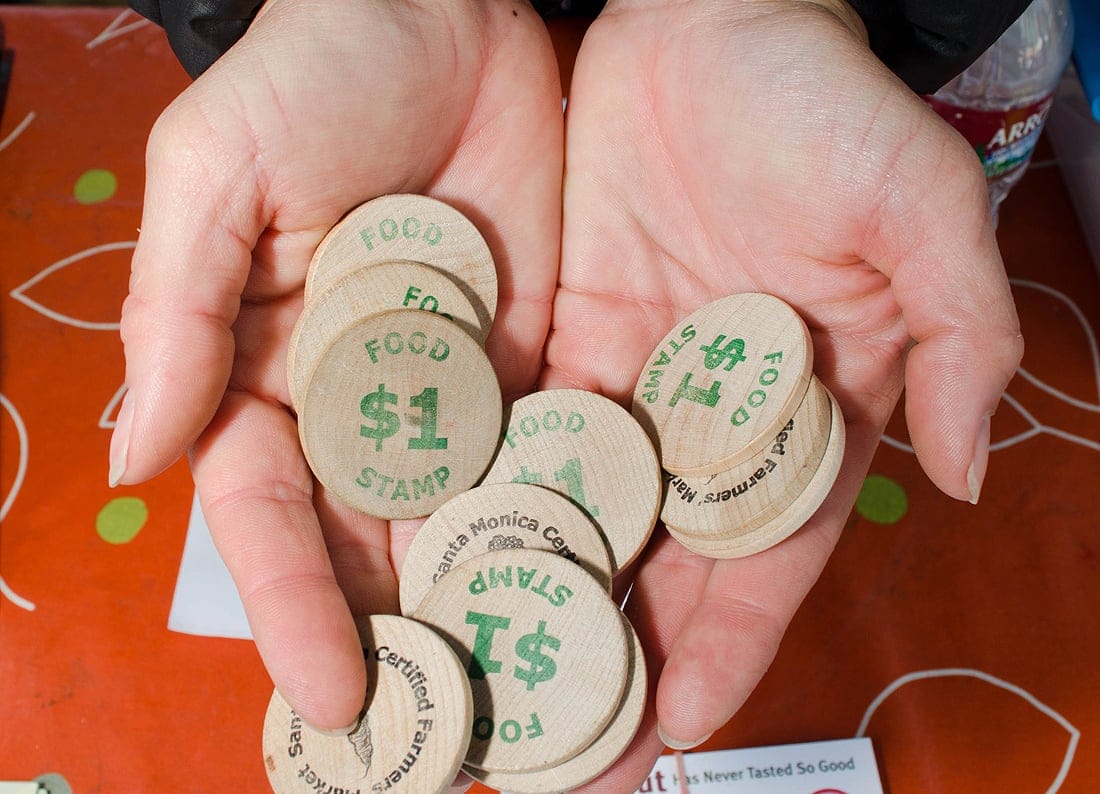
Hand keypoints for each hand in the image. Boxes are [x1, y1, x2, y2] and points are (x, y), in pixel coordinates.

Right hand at [112, 0, 562, 733]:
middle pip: (376, 542)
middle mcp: (366, 399)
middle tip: (440, 744)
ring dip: (493, 605)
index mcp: (271, 372)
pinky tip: (595, 589)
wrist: (447, 6)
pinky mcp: (546, 353)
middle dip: (403, 639)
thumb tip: (136, 458)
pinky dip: (568, 520)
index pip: (274, 516)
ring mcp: (461, 385)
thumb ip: (180, 315)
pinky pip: (553, 449)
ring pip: (471, 515)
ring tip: (530, 702)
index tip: (329, 698)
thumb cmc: (314, 72)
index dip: (295, 608)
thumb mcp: (219, 176)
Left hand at [545, 0, 1021, 786]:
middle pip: (661, 561)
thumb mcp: (916, 207)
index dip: (724, 647)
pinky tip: (438, 562)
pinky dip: (483, 498)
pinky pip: (517, 432)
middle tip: (555, 753)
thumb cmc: (822, 103)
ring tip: (481, 681)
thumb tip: (971, 466)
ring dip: (538, 599)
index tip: (674, 732)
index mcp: (804, 409)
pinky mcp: (558, 333)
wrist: (710, 14)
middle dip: (615, 657)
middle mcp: (712, 414)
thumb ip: (960, 333)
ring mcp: (629, 379)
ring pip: (581, 513)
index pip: (765, 556)